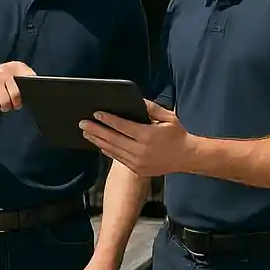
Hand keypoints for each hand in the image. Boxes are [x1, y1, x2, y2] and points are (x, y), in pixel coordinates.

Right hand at [0, 61, 35, 111]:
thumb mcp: (12, 79)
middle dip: (16, 104)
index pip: (31, 78)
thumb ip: (25, 82)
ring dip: (5, 107)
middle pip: (17, 94)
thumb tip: (41, 94)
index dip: (34, 89)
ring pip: (5, 101)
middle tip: (14, 105)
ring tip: (3, 103)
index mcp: (16, 66)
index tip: (33, 95)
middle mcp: (5, 70)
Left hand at [80, 100, 194, 177]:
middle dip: (96, 130)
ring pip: (112, 150)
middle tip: (82, 123)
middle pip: (113, 139)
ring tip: (86, 132)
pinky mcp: (137, 169)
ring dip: (97, 140)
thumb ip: (150, 108)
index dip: (108, 120)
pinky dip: (106, 150)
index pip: (122, 126)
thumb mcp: (167, 117)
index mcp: (147, 136)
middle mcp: (140, 150)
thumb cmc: (177, 134)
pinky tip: (98, 143)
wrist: (187, 157)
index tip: (96, 114)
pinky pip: (117, 158)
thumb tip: (135, 100)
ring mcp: (138, 162)